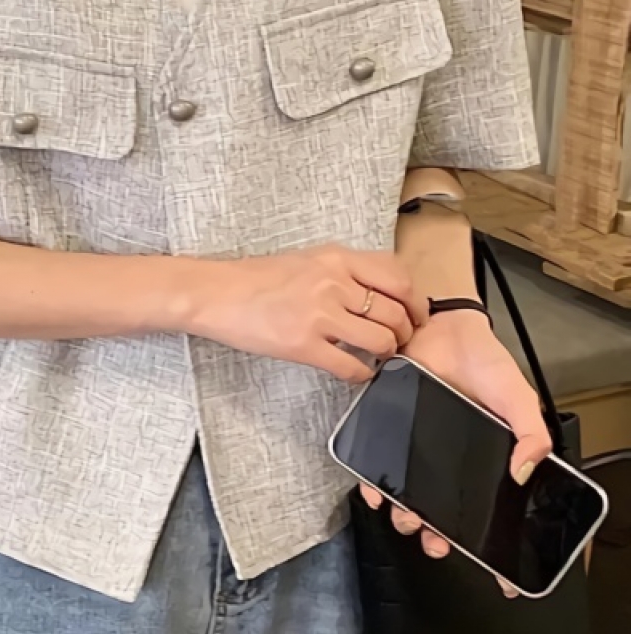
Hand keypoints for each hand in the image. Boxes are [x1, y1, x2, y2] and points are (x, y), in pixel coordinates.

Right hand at [185, 246, 425, 381]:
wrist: (217, 293)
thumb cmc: (257, 279)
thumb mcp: (307, 260)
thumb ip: (344, 271)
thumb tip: (381, 293)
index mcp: (336, 258)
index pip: (398, 278)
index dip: (415, 303)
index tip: (415, 316)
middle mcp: (333, 283)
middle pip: (396, 313)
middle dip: (404, 333)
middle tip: (398, 342)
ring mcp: (319, 315)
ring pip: (381, 341)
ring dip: (386, 354)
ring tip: (377, 356)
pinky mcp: (304, 345)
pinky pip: (352, 367)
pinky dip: (362, 374)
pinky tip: (356, 371)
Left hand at [361, 309, 552, 596]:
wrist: (444, 324)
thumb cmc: (483, 361)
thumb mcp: (517, 397)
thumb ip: (531, 433)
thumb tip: (523, 472)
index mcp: (474, 455)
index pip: (474, 505)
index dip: (472, 533)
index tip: (469, 555)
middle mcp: (441, 453)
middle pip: (434, 503)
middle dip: (430, 527)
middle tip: (429, 537)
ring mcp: (411, 440)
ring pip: (401, 485)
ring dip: (399, 507)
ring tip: (401, 516)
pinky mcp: (385, 421)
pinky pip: (374, 453)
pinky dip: (369, 474)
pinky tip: (370, 486)